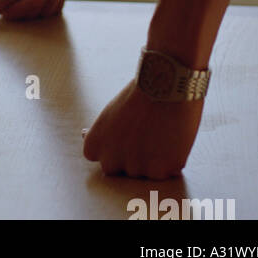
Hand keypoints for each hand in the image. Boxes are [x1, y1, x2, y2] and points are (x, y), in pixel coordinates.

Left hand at [83, 78, 202, 177]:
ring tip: (160, 132)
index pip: (94, 155)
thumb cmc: (140, 94)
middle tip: (142, 135)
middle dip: (127, 158)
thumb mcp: (110, 112)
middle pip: (117, 169)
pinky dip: (171, 161)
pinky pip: (166, 172)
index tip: (119, 133)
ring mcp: (137, 168)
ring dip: (151, 160)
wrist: (167, 84)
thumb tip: (84, 134)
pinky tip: (174, 138)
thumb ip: (102, 131)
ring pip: (144, 172)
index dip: (108, 146)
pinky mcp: (162, 171)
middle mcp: (112, 159)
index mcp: (95, 143)